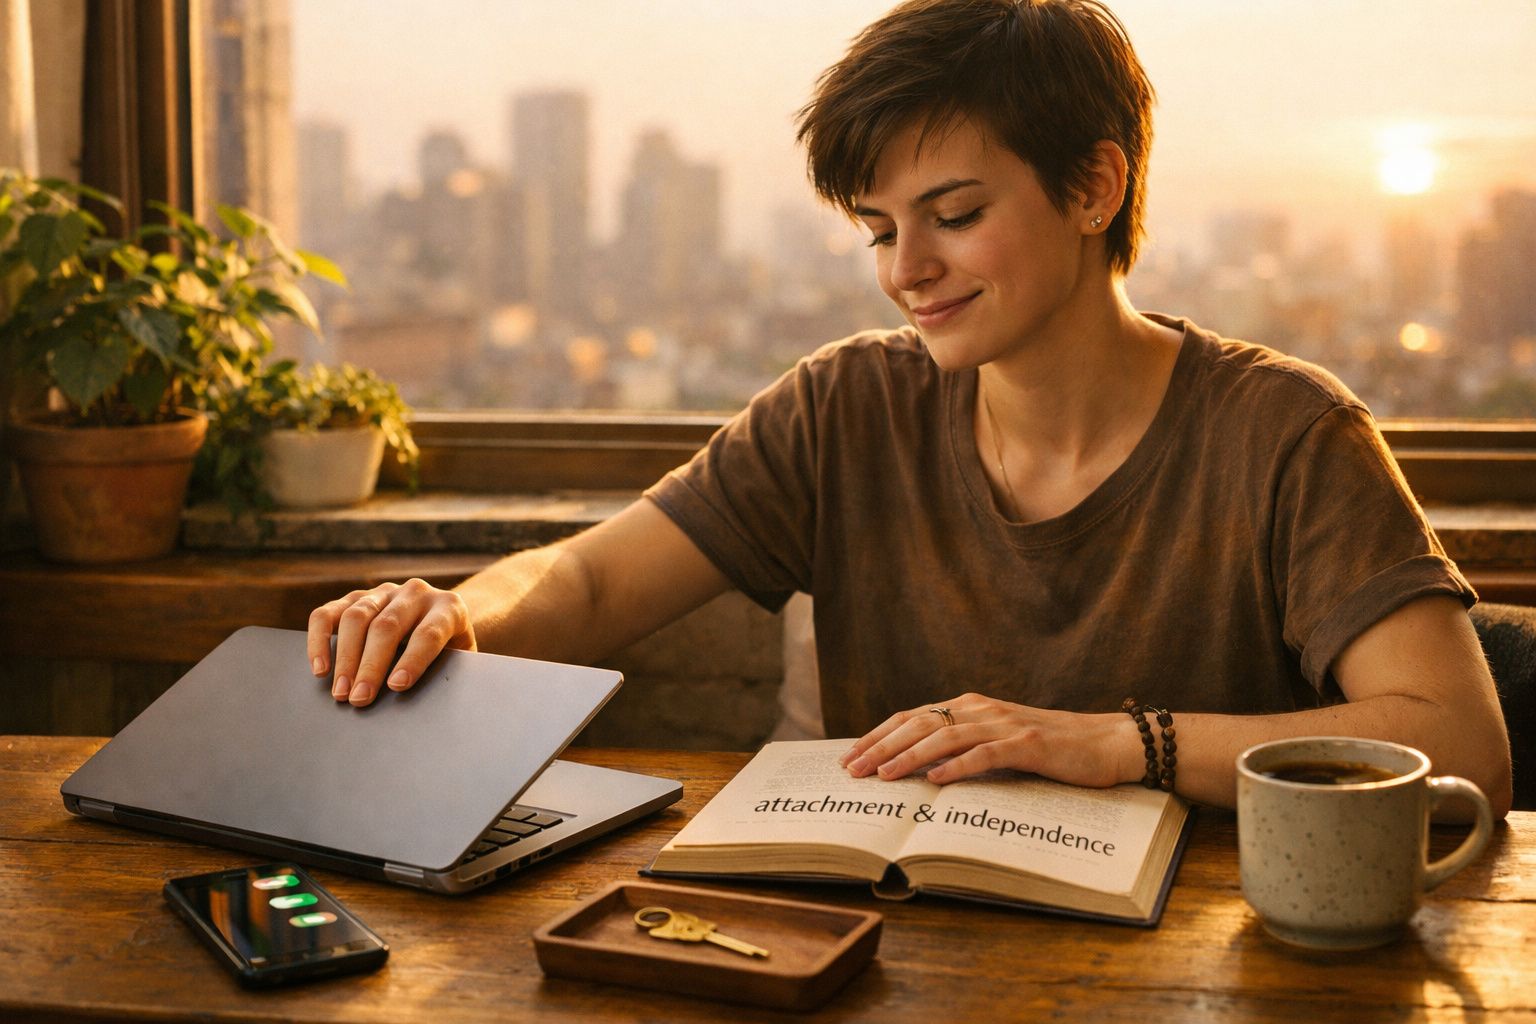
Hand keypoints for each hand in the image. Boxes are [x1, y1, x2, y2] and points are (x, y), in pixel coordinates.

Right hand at [307, 578, 476, 706]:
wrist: (442, 622)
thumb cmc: (450, 652)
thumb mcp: (458, 660)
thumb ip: (444, 671)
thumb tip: (416, 700)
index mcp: (449, 607)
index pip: (429, 632)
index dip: (413, 659)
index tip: (397, 686)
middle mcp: (416, 593)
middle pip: (387, 626)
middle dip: (371, 666)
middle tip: (360, 699)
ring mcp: (384, 592)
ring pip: (356, 617)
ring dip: (345, 658)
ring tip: (340, 693)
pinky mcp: (355, 597)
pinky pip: (328, 613)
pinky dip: (319, 640)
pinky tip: (320, 668)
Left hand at [839, 693, 1138, 787]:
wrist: (1107, 742)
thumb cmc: (1052, 749)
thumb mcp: (999, 742)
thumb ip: (963, 746)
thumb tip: (918, 769)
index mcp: (971, 706)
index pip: (912, 717)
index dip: (878, 735)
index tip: (849, 757)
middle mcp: (982, 709)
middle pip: (919, 724)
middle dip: (880, 746)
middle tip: (852, 770)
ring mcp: (1005, 724)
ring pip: (945, 736)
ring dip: (910, 757)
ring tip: (883, 776)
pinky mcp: (1029, 744)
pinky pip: (986, 754)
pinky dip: (958, 766)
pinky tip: (935, 781)